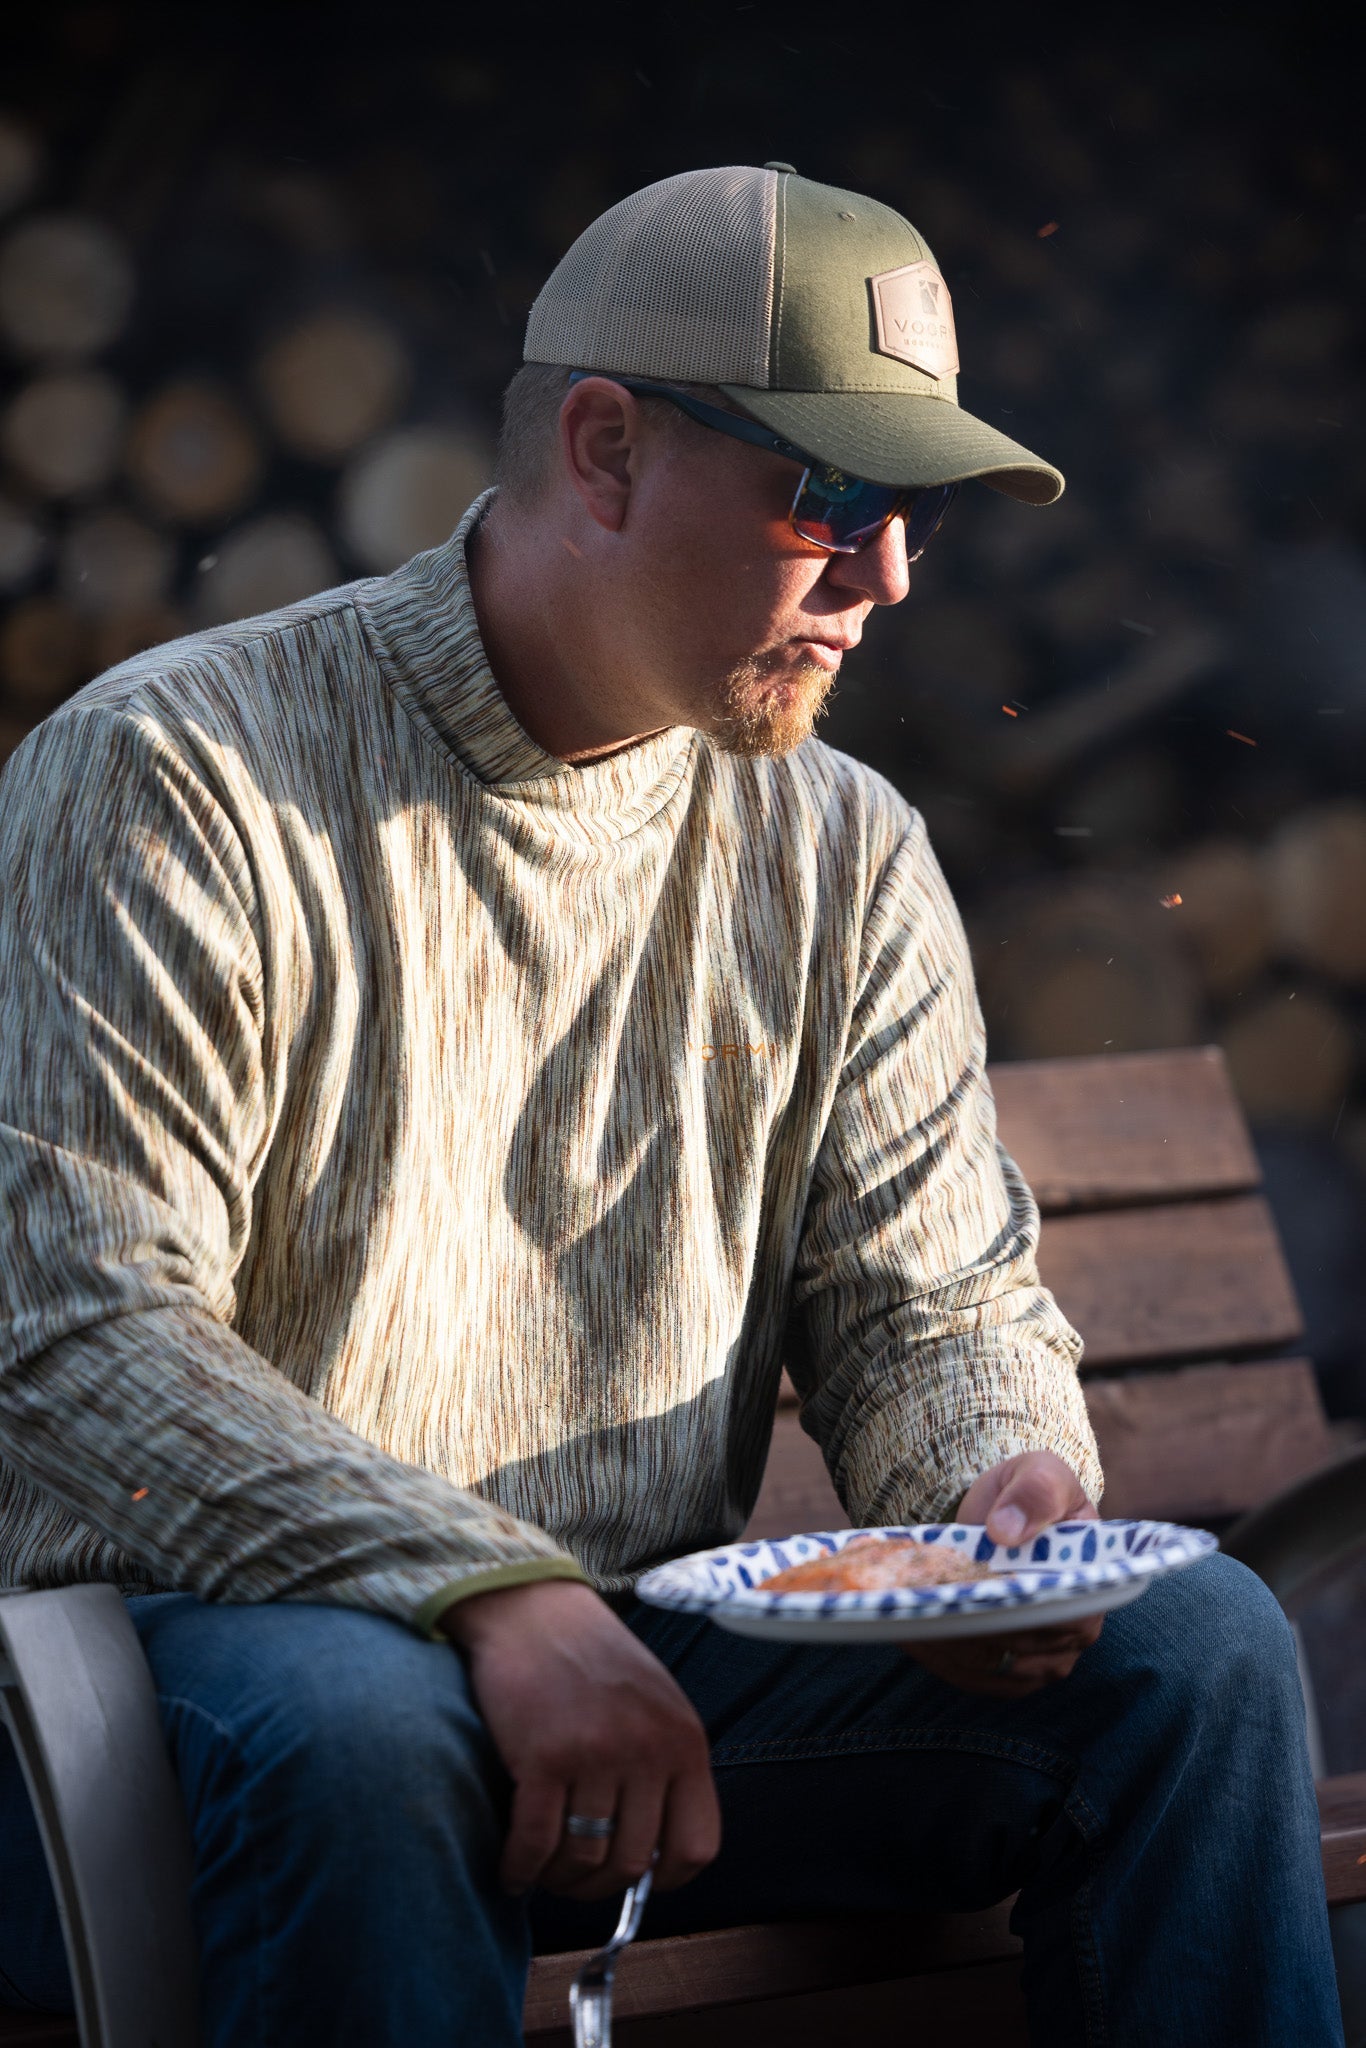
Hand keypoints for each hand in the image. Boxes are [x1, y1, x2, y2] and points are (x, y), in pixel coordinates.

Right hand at [439, 1579, 719, 1900]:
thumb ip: (663, 1766)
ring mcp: (596, 1754)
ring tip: (540, 1873)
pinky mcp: (543, 1757)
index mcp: (684, 1741)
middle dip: (596, 1887)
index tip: (635, 1882)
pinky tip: (511, 1870)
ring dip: (556, 1879)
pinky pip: (534, 1843)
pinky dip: (519, 1868)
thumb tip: (651, 1856)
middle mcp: (647, 1751)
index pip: (696, 1847)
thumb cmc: (591, 1657)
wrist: (531, 1608)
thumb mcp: (654, 1702)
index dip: (663, 1879)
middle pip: (629, 1863)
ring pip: (581, 1859)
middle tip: (570, 1880)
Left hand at [904, 1450, 1102, 1696]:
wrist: (1006, 1507)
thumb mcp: (1040, 1473)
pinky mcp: (1001, 1666)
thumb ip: (1035, 1493)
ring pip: (986, 1667)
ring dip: (943, 1645)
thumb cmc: (1032, 1490)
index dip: (1016, 1611)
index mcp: (1094, 1590)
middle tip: (919, 1606)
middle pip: (1016, 1647)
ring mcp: (1036, 1658)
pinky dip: (934, 1655)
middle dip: (967, 1629)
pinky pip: (967, 1673)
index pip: (1061, 1618)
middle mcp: (1071, 1635)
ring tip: (902, 1615)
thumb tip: (1004, 1531)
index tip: (968, 1595)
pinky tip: (904, 1629)